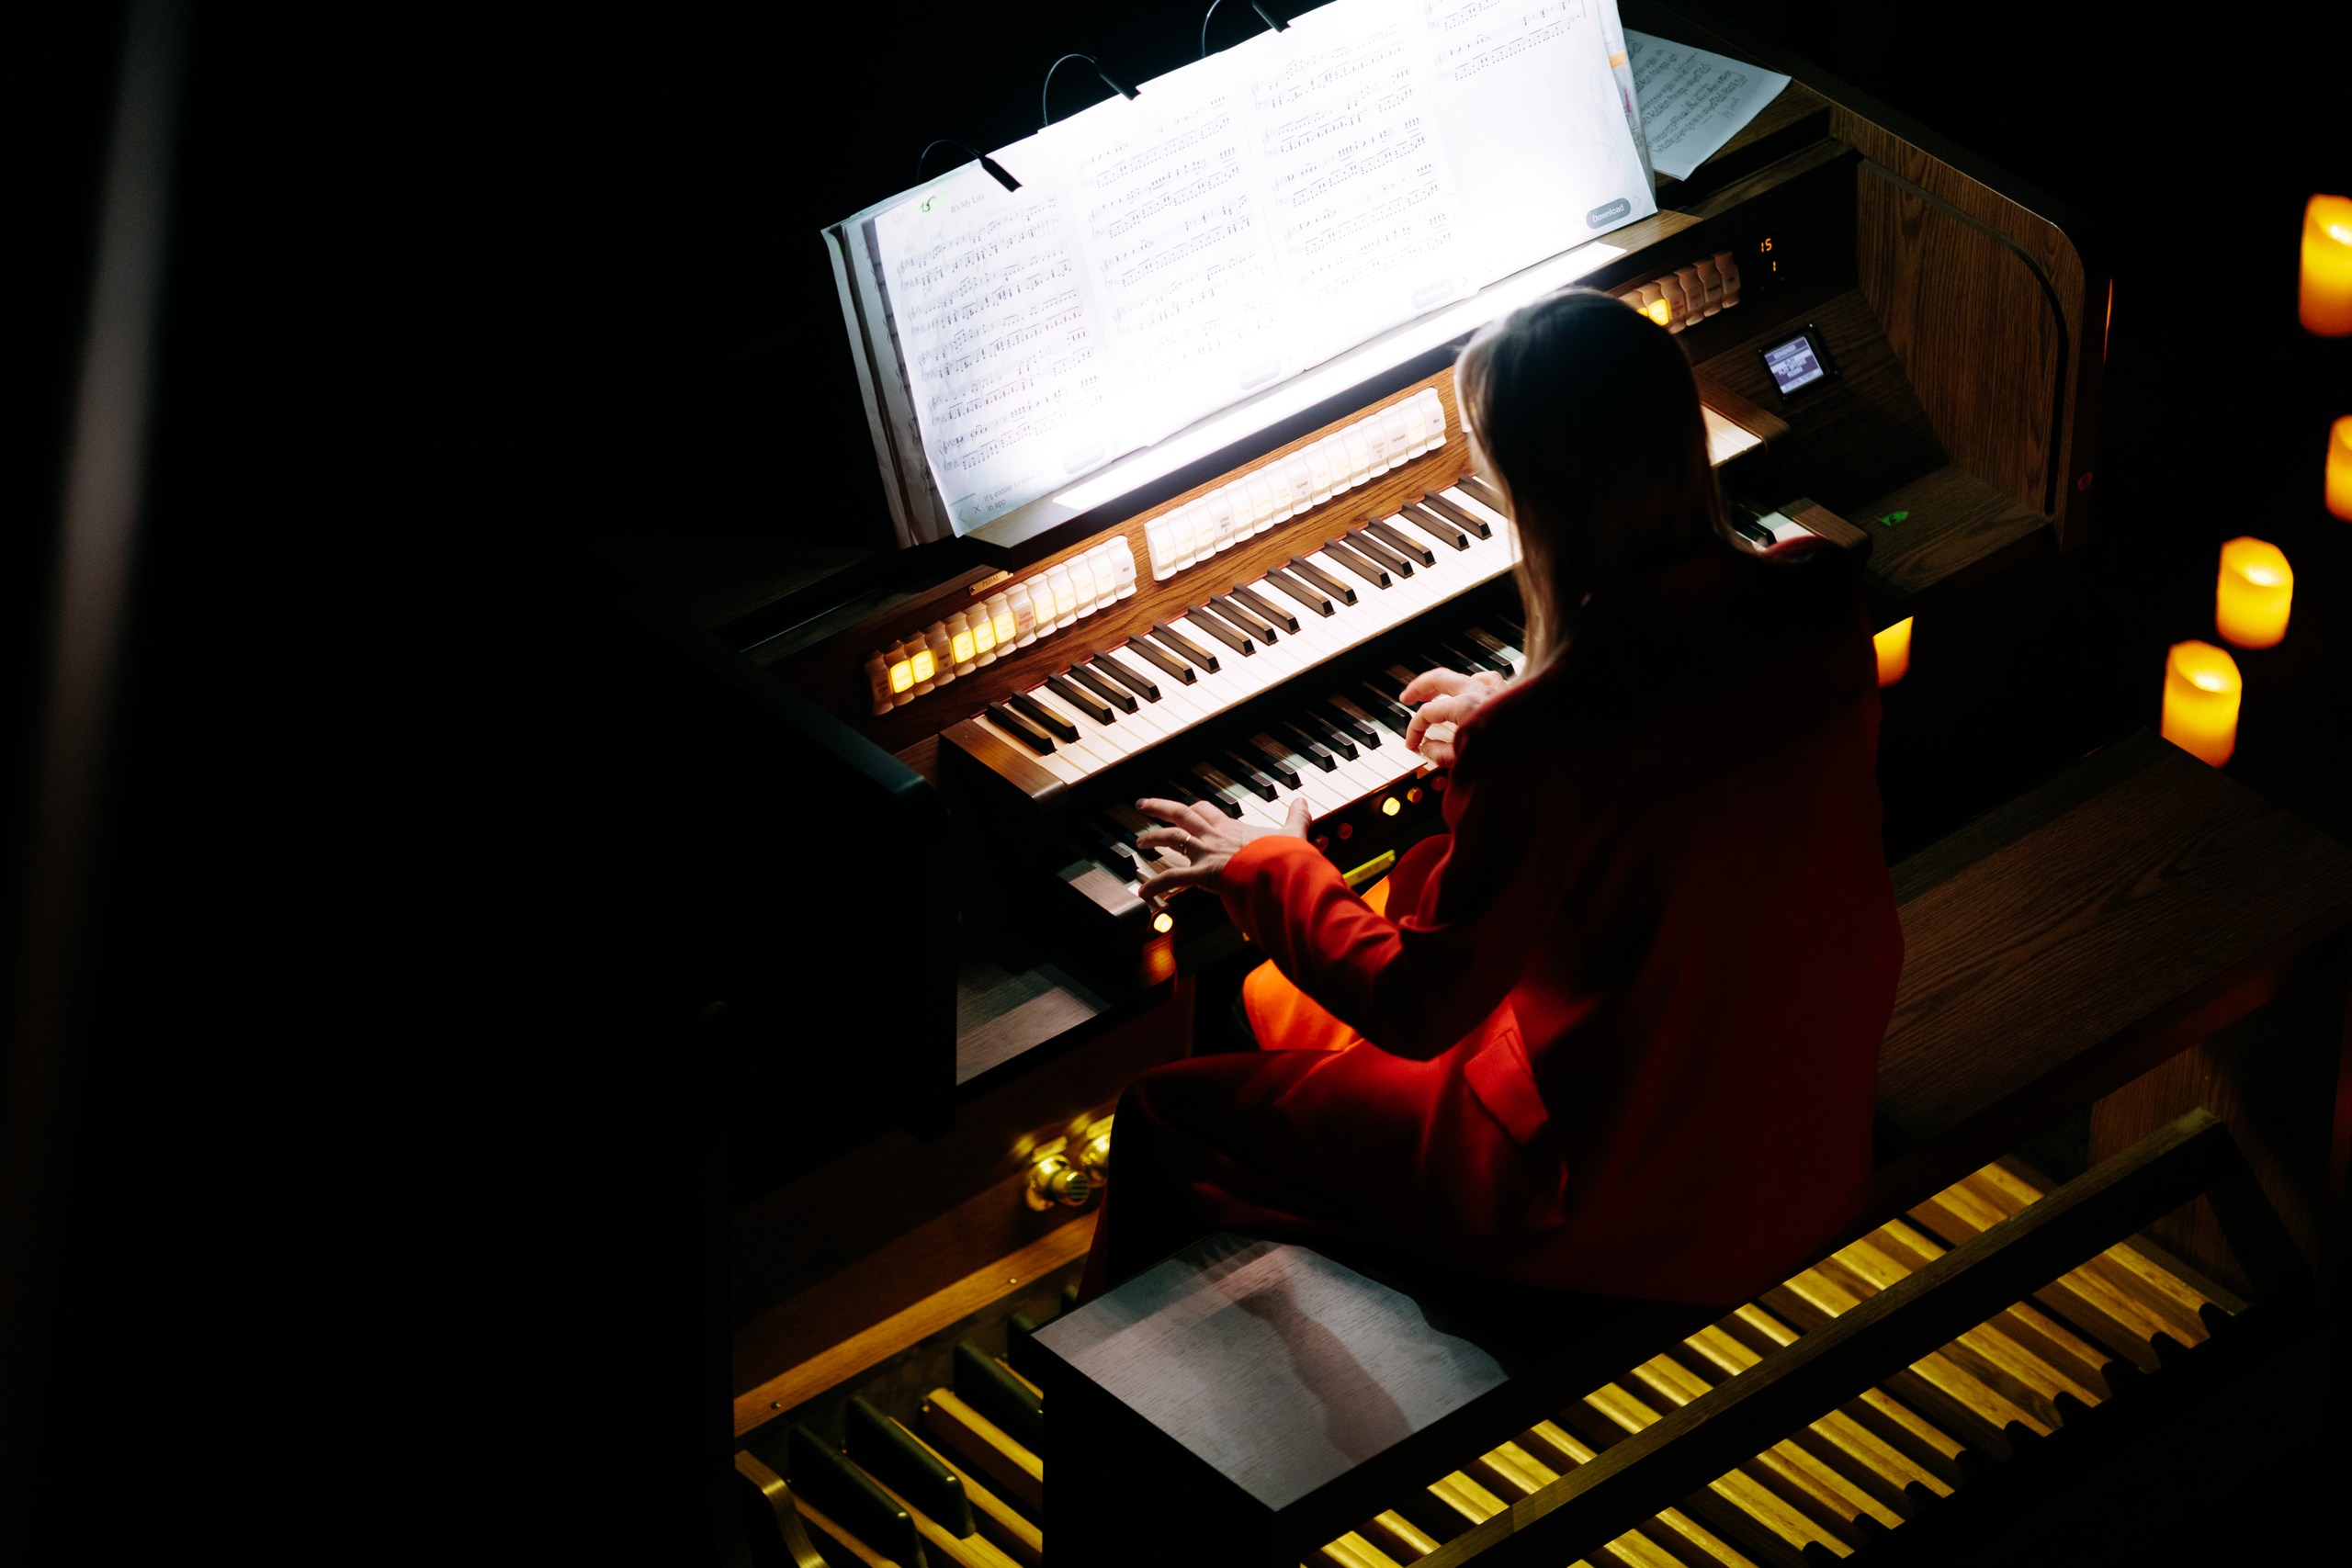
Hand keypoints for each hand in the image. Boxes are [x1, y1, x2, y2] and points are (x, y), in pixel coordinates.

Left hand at [1131, 794, 1310, 901]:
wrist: (1279, 870)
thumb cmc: (1284, 855)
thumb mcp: (1293, 832)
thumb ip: (1296, 817)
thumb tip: (1303, 802)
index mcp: (1230, 827)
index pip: (1205, 811)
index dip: (1194, 810)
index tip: (1187, 810)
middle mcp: (1213, 835)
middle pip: (1180, 813)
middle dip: (1159, 807)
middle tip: (1143, 804)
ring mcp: (1205, 853)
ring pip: (1170, 838)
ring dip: (1152, 839)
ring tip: (1139, 842)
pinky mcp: (1201, 873)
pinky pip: (1171, 878)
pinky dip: (1155, 885)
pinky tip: (1143, 893)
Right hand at [1400, 668, 1508, 766]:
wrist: (1544, 752)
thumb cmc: (1510, 756)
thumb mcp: (1465, 759)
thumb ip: (1441, 753)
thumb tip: (1427, 746)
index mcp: (1464, 706)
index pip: (1427, 713)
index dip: (1414, 729)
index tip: (1413, 744)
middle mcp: (1478, 691)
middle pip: (1438, 679)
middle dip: (1418, 687)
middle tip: (1406, 697)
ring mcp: (1494, 689)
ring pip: (1461, 675)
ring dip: (1443, 683)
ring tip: (1432, 691)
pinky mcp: (1507, 693)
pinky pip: (1485, 679)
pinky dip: (1472, 682)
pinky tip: (1470, 687)